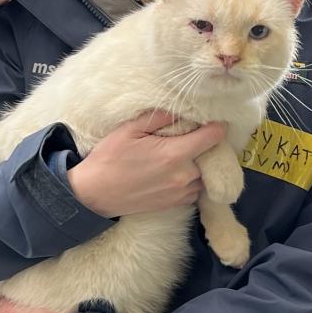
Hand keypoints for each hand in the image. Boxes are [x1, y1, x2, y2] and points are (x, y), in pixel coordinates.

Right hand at [67, 111, 225, 217]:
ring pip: (206, 176)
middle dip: (209, 145)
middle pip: (213, 157)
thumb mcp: (129, 129)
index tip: (214, 120)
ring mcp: (180, 193)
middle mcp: (183, 176)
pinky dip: (194, 180)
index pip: (213, 137)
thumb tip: (180, 108)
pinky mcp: (175, 204)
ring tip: (189, 154)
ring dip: (202, 165)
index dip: (217, 126)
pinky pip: (196, 190)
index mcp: (174, 154)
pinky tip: (180, 171)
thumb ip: (158, 117)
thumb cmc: (109, 159)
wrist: (94, 194)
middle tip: (198, 135)